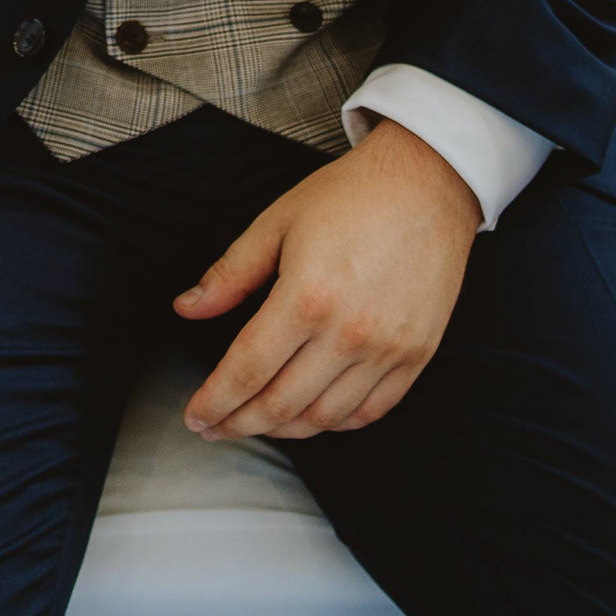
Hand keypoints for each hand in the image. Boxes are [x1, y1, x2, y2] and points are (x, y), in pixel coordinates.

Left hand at [172, 122, 479, 440]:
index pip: (247, 371)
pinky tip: (311, 417)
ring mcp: (388, 350)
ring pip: (324, 418)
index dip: (215, 402)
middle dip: (238, 424)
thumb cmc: (348, 197)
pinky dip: (335, 424)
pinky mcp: (417, 355)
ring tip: (255, 424)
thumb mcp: (276, 222)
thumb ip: (230, 273)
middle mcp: (349, 333)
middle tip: (214, 428)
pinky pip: (370, 411)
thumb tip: (187, 308)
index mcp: (306, 298)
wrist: (427, 184)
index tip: (194, 416)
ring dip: (282, 430)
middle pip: (280, 404)